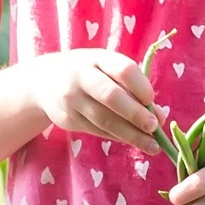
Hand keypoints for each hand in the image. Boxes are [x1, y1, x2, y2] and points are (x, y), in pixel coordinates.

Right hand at [22, 48, 165, 147]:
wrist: (43, 82)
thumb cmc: (88, 73)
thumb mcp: (106, 69)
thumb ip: (133, 88)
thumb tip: (161, 117)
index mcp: (97, 58)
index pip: (123, 69)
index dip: (140, 85)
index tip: (152, 100)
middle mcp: (81, 77)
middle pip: (111, 96)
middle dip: (135, 114)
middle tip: (154, 127)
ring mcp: (72, 99)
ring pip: (104, 120)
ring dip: (130, 134)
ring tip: (151, 145)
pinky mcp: (68, 120)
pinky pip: (97, 131)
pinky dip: (118, 137)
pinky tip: (132, 142)